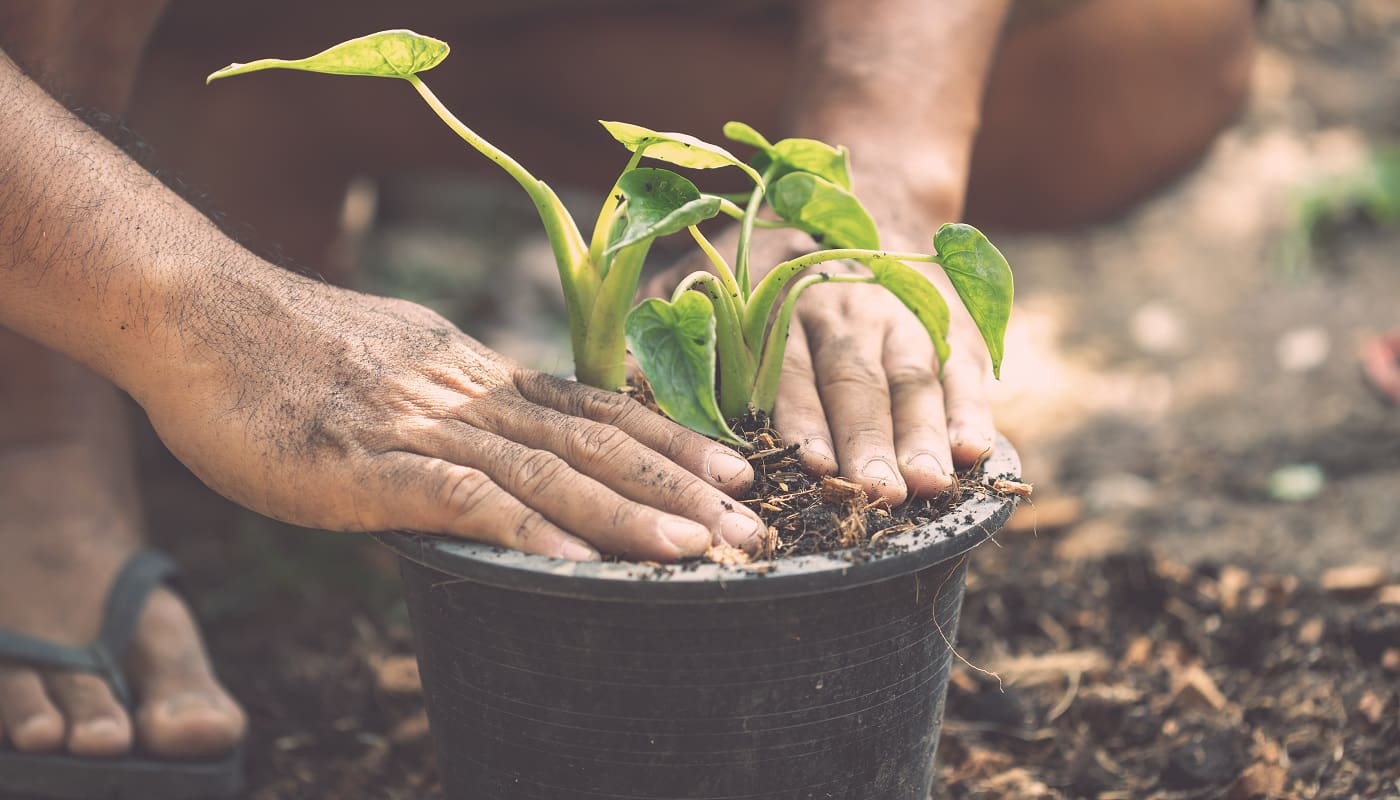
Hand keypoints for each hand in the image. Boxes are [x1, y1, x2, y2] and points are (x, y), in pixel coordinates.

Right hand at [135, 268, 765, 561]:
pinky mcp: (369, 464)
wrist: (196, 314)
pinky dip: (530, 530)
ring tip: (700, 552)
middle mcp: (469, 394)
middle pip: (596, 442)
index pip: (595, 408)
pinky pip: (466, 499)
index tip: (734, 472)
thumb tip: (490, 445)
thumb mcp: (391, 364)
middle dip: (681, 488)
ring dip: (629, 514)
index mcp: (476, 373)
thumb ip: (449, 405)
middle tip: (754, 529)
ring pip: (549, 470)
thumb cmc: (283, 351)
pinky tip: (579, 565)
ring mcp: (423, 426)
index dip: (670, 441)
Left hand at [646, 223, 995, 504]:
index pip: (787, 367)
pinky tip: (982, 454)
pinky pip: (964, 371)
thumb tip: (611, 387)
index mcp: (776, 304)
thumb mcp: (698, 283)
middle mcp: (843, 310)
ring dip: (923, 436)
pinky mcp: (949, 330)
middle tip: (878, 493)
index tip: (806, 461)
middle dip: (868, 440)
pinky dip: (973, 411)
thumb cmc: (756, 276)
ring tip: (931, 486)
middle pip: (856, 381)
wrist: (858, 202)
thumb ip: (661, 334)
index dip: (799, 415)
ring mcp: (902, 319)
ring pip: (913, 380)